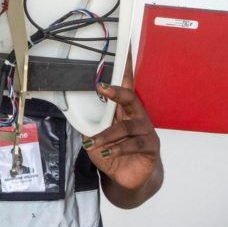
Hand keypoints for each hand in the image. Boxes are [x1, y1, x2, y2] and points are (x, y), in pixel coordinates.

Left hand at [82, 55, 162, 207]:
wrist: (126, 178)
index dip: (126, 67)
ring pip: (125, 127)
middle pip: (130, 98)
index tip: (123, 48)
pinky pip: (133, 144)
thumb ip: (91, 125)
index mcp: (125, 110)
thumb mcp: (96, 138)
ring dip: (106, 135)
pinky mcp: (151, 147)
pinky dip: (117, 148)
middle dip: (117, 91)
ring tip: (93, 143)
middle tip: (102, 88)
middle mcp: (138, 116)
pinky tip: (107, 151)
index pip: (127, 84)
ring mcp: (146, 131)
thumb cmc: (113, 153)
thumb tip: (76, 113)